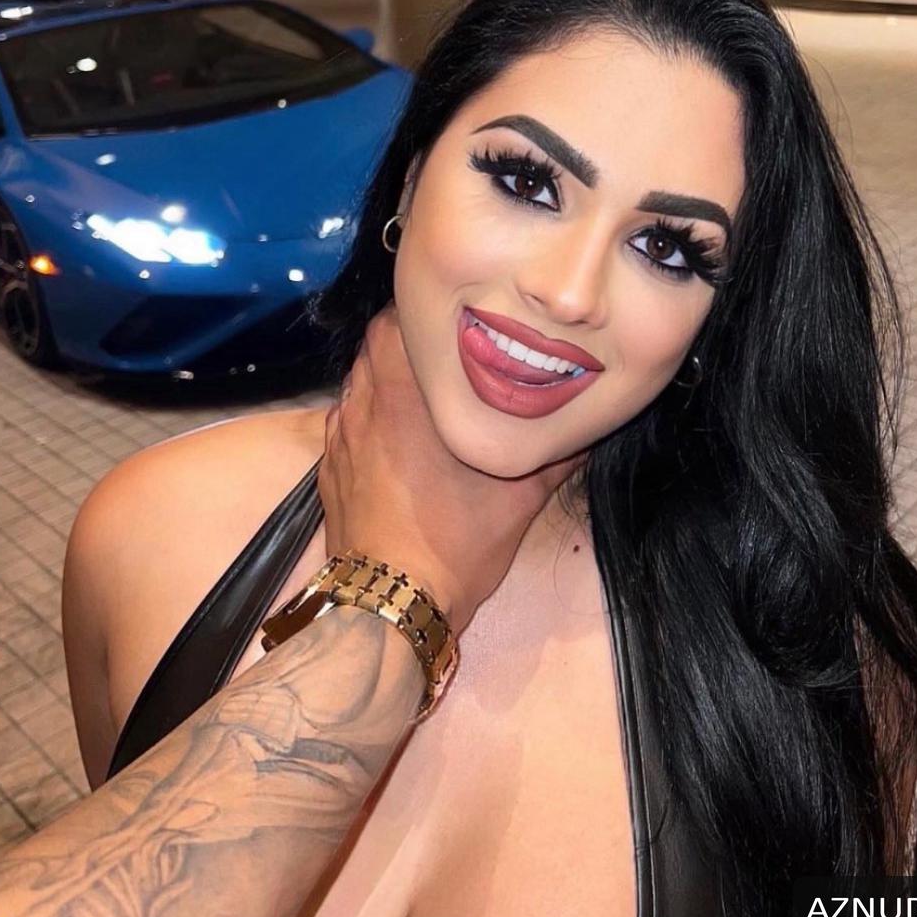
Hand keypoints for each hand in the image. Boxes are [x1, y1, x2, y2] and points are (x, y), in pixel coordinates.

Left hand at [317, 302, 584, 632]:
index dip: (424, 310)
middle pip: (376, 343)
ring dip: (388, 376)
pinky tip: (399, 437)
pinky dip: (370, 414)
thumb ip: (556, 452)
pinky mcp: (329, 466)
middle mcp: (364, 405)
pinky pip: (347, 418)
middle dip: (410, 341)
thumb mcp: (522, 497)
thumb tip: (587, 426)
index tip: (457, 319)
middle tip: (450, 353)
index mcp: (404, 396)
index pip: (396, 318)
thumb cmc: (454, 545)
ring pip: (359, 379)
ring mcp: (341, 436)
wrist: (390, 605)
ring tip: (427, 392)